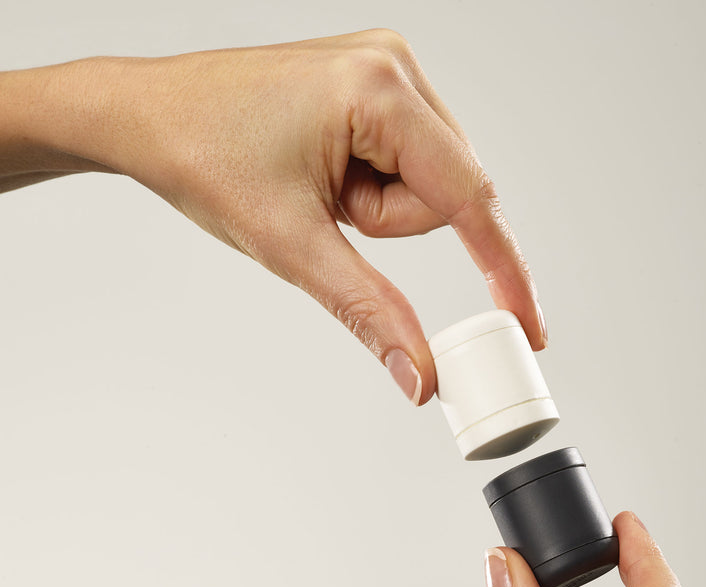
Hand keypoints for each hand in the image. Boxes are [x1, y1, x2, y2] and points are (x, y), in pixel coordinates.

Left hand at [0, 30, 546, 403]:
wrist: (149, 116)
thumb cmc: (205, 157)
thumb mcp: (293, 247)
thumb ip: (369, 312)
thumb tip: (420, 372)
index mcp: (380, 91)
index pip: (470, 198)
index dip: (503, 270)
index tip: (528, 325)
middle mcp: (394, 68)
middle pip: (445, 194)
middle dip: (388, 224)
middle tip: (328, 214)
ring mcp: (384, 71)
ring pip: (427, 184)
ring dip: (377, 209)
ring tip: (318, 191)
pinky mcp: (373, 87)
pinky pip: (406, 164)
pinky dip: (372, 190)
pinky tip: (327, 176)